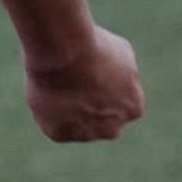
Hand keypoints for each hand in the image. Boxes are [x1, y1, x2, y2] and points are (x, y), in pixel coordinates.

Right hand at [22, 25, 144, 141]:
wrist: (65, 53)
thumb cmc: (95, 47)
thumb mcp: (122, 52)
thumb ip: (123, 74)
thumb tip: (116, 78)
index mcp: (133, 108)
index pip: (124, 104)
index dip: (108, 88)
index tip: (95, 74)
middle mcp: (112, 128)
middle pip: (103, 120)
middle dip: (92, 105)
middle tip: (77, 80)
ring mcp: (85, 134)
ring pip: (78, 124)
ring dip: (71, 108)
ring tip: (60, 80)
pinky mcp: (58, 134)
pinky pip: (55, 124)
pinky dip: (51, 110)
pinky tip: (49, 90)